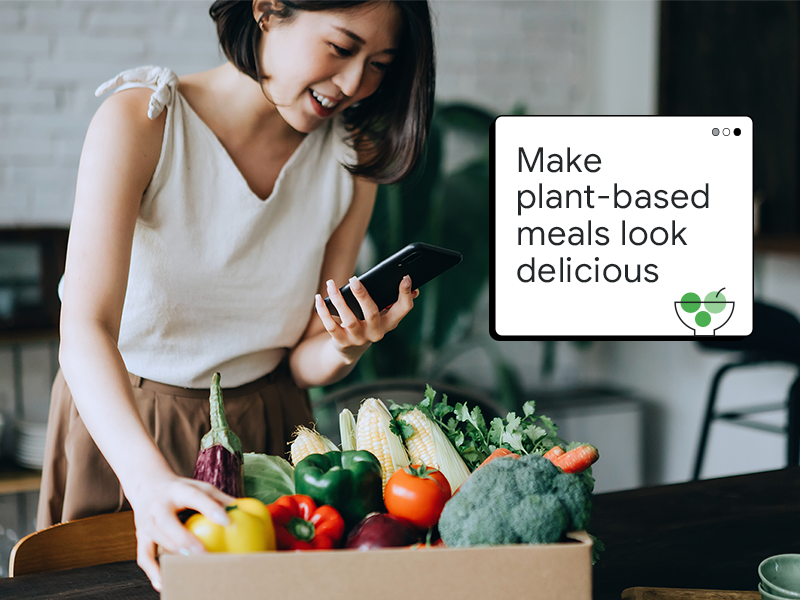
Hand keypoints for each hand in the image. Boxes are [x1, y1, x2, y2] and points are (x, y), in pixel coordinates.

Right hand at [128, 474, 233, 591]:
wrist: (147, 486)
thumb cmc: (180, 490)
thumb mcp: (199, 487)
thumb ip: (218, 498)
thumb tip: (241, 509)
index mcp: (177, 490)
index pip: (194, 496)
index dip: (210, 508)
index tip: (227, 521)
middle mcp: (158, 506)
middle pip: (167, 522)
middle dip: (184, 538)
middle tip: (202, 553)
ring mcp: (146, 522)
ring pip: (156, 539)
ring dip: (172, 555)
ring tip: (190, 568)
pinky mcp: (141, 536)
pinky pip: (144, 556)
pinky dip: (153, 571)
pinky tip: (164, 582)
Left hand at [315, 275, 418, 362]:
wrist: (351, 350)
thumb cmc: (368, 323)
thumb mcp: (383, 316)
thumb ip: (393, 301)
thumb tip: (411, 286)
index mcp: (390, 322)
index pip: (403, 309)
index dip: (405, 294)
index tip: (405, 277)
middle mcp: (376, 332)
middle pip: (372, 313)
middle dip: (363, 295)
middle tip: (353, 279)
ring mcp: (359, 339)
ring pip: (349, 319)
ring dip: (339, 300)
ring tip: (331, 284)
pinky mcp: (342, 342)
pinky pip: (331, 326)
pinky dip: (324, 311)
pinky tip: (319, 298)